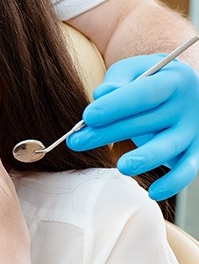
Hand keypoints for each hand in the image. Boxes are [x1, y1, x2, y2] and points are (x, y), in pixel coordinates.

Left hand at [67, 54, 198, 199]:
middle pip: (147, 122)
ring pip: (168, 147)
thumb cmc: (149, 80)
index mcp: (172, 79)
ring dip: (144, 159)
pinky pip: (187, 170)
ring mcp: (193, 129)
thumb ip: (118, 81)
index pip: (144, 92)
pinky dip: (173, 183)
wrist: (185, 91)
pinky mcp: (195, 150)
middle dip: (107, 133)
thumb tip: (100, 95)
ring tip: (121, 166)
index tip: (88, 117)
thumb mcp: (135, 70)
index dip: (115, 105)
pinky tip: (152, 192)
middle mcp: (187, 104)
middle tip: (76, 141)